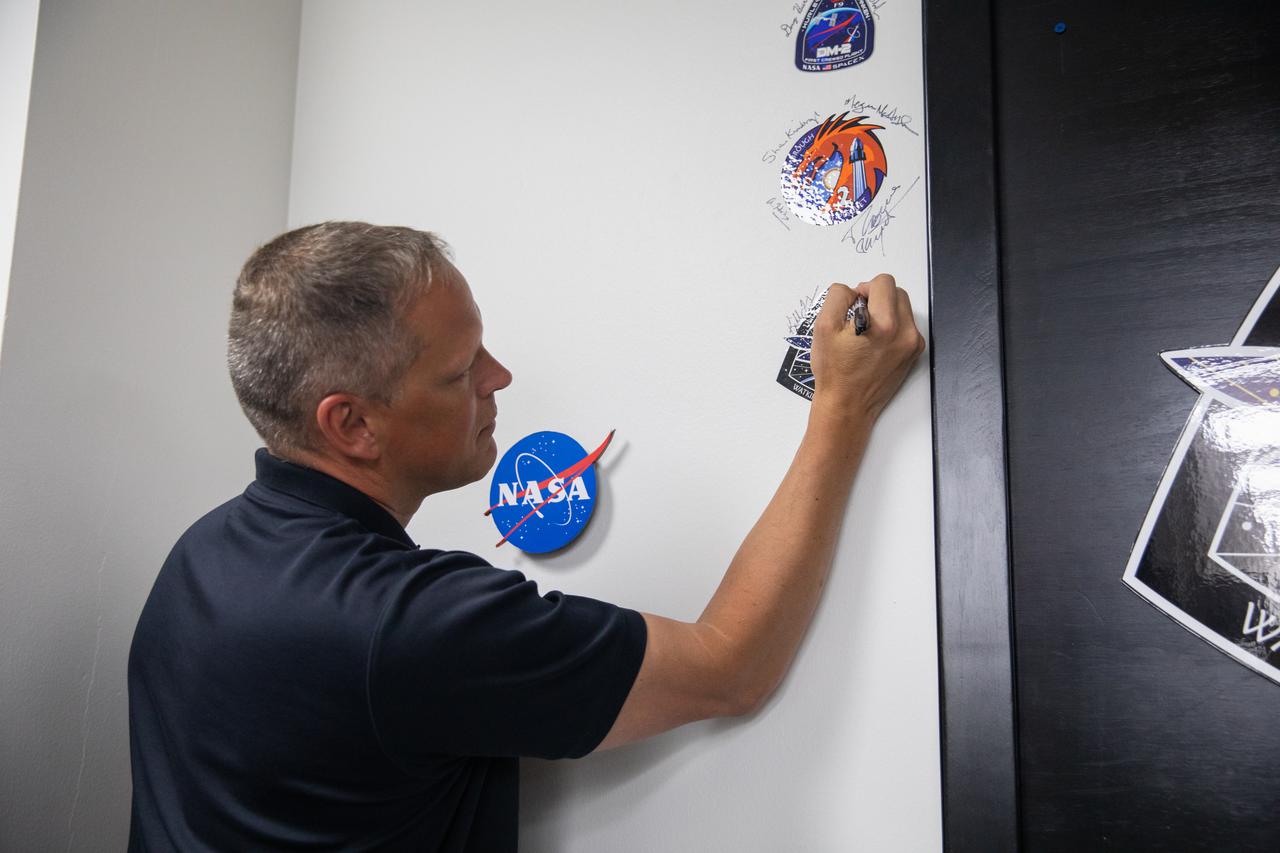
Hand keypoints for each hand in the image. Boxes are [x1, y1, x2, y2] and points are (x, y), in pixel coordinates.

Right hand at [808, 275, 924, 420]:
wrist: (847, 406)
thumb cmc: (834, 371)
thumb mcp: (823, 327)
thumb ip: (839, 297)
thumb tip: (855, 292)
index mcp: (885, 324)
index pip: (883, 282)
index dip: (864, 288)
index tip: (854, 304)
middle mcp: (905, 332)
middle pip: (897, 292)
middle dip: (877, 297)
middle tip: (858, 316)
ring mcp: (912, 344)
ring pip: (903, 308)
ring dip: (886, 310)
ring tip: (867, 330)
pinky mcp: (913, 354)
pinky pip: (907, 326)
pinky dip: (893, 326)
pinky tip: (875, 342)